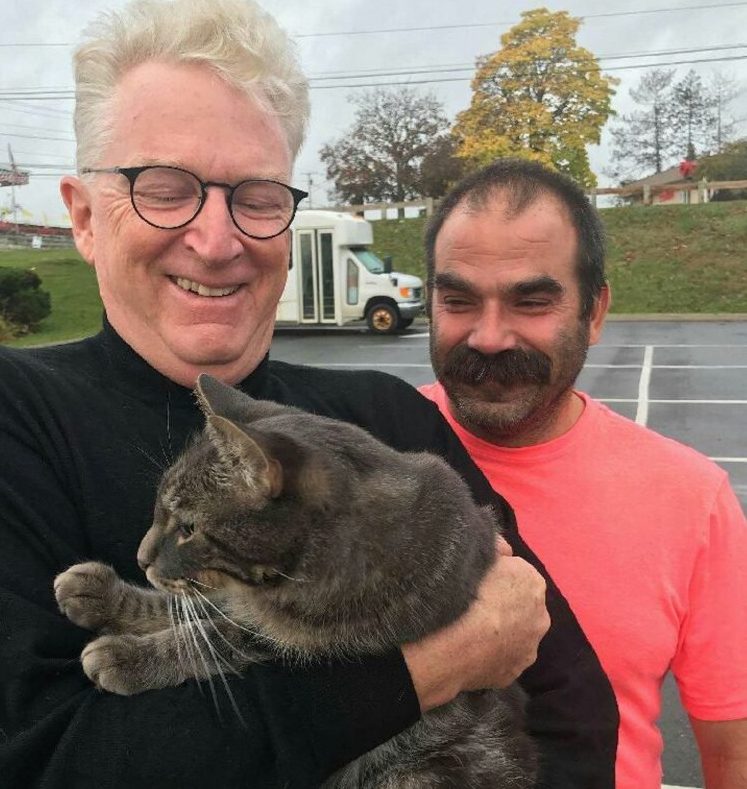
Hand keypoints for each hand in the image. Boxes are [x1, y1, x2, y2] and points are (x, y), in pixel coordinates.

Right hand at [402, 538, 549, 711]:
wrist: (456, 641)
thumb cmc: (467, 592)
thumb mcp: (482, 555)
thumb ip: (498, 549)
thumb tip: (505, 551)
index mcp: (533, 583)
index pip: (519, 576)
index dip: (499, 578)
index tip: (481, 582)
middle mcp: (540, 616)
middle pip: (522, 608)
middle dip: (506, 607)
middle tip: (477, 607)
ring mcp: (529, 649)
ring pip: (516, 637)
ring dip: (502, 634)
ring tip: (472, 633)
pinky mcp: (514, 674)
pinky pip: (502, 659)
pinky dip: (492, 656)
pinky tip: (472, 652)